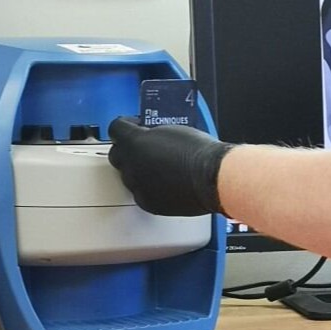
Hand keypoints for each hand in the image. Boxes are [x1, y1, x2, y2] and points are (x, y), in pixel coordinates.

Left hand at [108, 116, 231, 216]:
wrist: (214, 178)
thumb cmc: (200, 154)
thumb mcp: (173, 131)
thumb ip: (153, 134)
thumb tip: (149, 138)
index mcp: (134, 142)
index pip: (116, 129)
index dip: (126, 126)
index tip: (135, 128)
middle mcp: (131, 165)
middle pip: (117, 155)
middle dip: (128, 151)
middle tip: (144, 149)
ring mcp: (138, 186)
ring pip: (129, 177)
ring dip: (139, 171)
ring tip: (159, 169)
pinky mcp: (148, 203)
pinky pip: (141, 193)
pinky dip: (150, 189)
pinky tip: (165, 183)